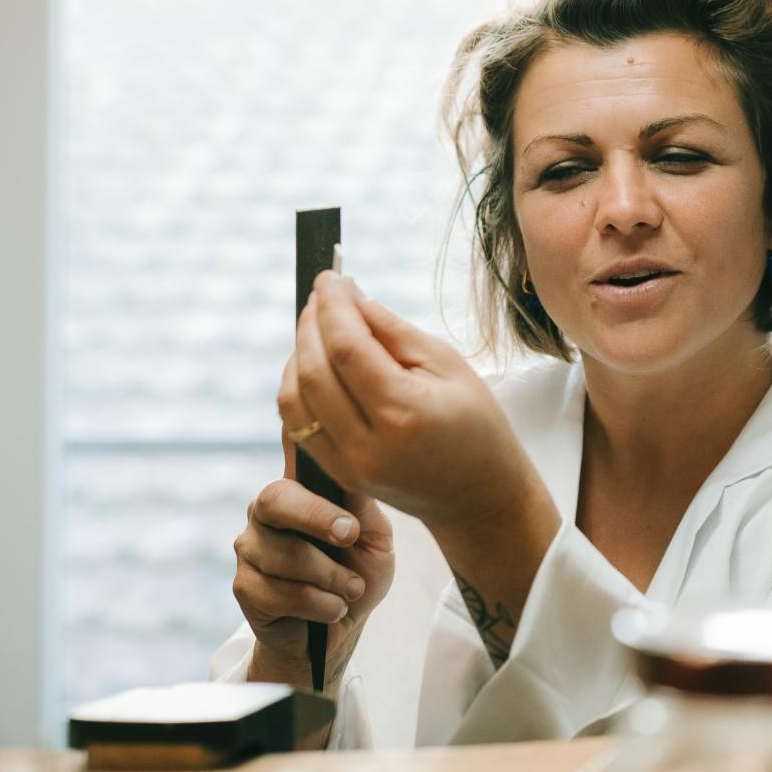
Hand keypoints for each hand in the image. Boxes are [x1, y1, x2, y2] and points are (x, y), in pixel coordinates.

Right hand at [231, 441, 395, 691]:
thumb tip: (355, 463)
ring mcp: (250, 548)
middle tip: (350, 536)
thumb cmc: (359, 573)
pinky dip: (318, 604)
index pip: (290, 449)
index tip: (321, 437)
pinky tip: (331, 608)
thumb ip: (361, 505)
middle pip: (275, 498)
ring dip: (331, 578)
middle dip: (317, 518)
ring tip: (350, 588)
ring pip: (285, 555)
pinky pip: (279, 593)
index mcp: (301, 489)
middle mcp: (267, 511)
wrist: (342, 629)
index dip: (296, 433)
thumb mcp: (374, 537)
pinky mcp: (244, 587)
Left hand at [276, 271, 544, 536]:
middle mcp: (367, 444)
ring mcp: (348, 465)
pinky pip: (297, 422)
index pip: (347, 348)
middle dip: (311, 323)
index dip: (333, 306)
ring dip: (298, 352)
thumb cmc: (476, 423)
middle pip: (313, 371)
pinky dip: (298, 384)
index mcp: (404, 413)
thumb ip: (393, 331)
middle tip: (324, 294)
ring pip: (294, 398)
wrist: (478, 495)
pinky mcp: (337, 473)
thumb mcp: (448, 365)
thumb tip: (349, 297)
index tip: (331, 276)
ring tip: (320, 325)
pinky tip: (316, 361)